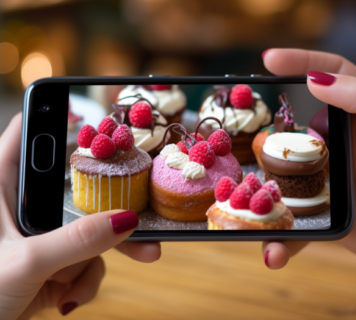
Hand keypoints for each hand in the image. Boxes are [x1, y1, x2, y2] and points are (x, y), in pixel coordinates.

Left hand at [0, 114, 160, 318]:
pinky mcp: (56, 263)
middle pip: (75, 188)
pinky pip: (87, 261)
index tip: (87, 112)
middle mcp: (27, 206)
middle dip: (106, 210)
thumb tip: (126, 221)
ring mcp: (45, 236)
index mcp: (3, 188)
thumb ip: (78, 241)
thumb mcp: (25, 262)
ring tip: (78, 288)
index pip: (25, 135)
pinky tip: (64, 300)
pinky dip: (83, 281)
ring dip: (94, 261)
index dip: (53, 116)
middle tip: (136, 214)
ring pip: (88, 231)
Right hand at [260, 49, 355, 268]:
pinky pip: (294, 225)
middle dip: (262, 132)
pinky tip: (272, 253)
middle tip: (236, 134)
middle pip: (291, 129)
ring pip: (282, 179)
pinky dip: (281, 242)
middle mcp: (338, 147)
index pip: (331, 76)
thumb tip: (317, 78)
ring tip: (241, 198)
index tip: (268, 61)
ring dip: (261, 195)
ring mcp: (327, 181)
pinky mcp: (323, 215)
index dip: (301, 60)